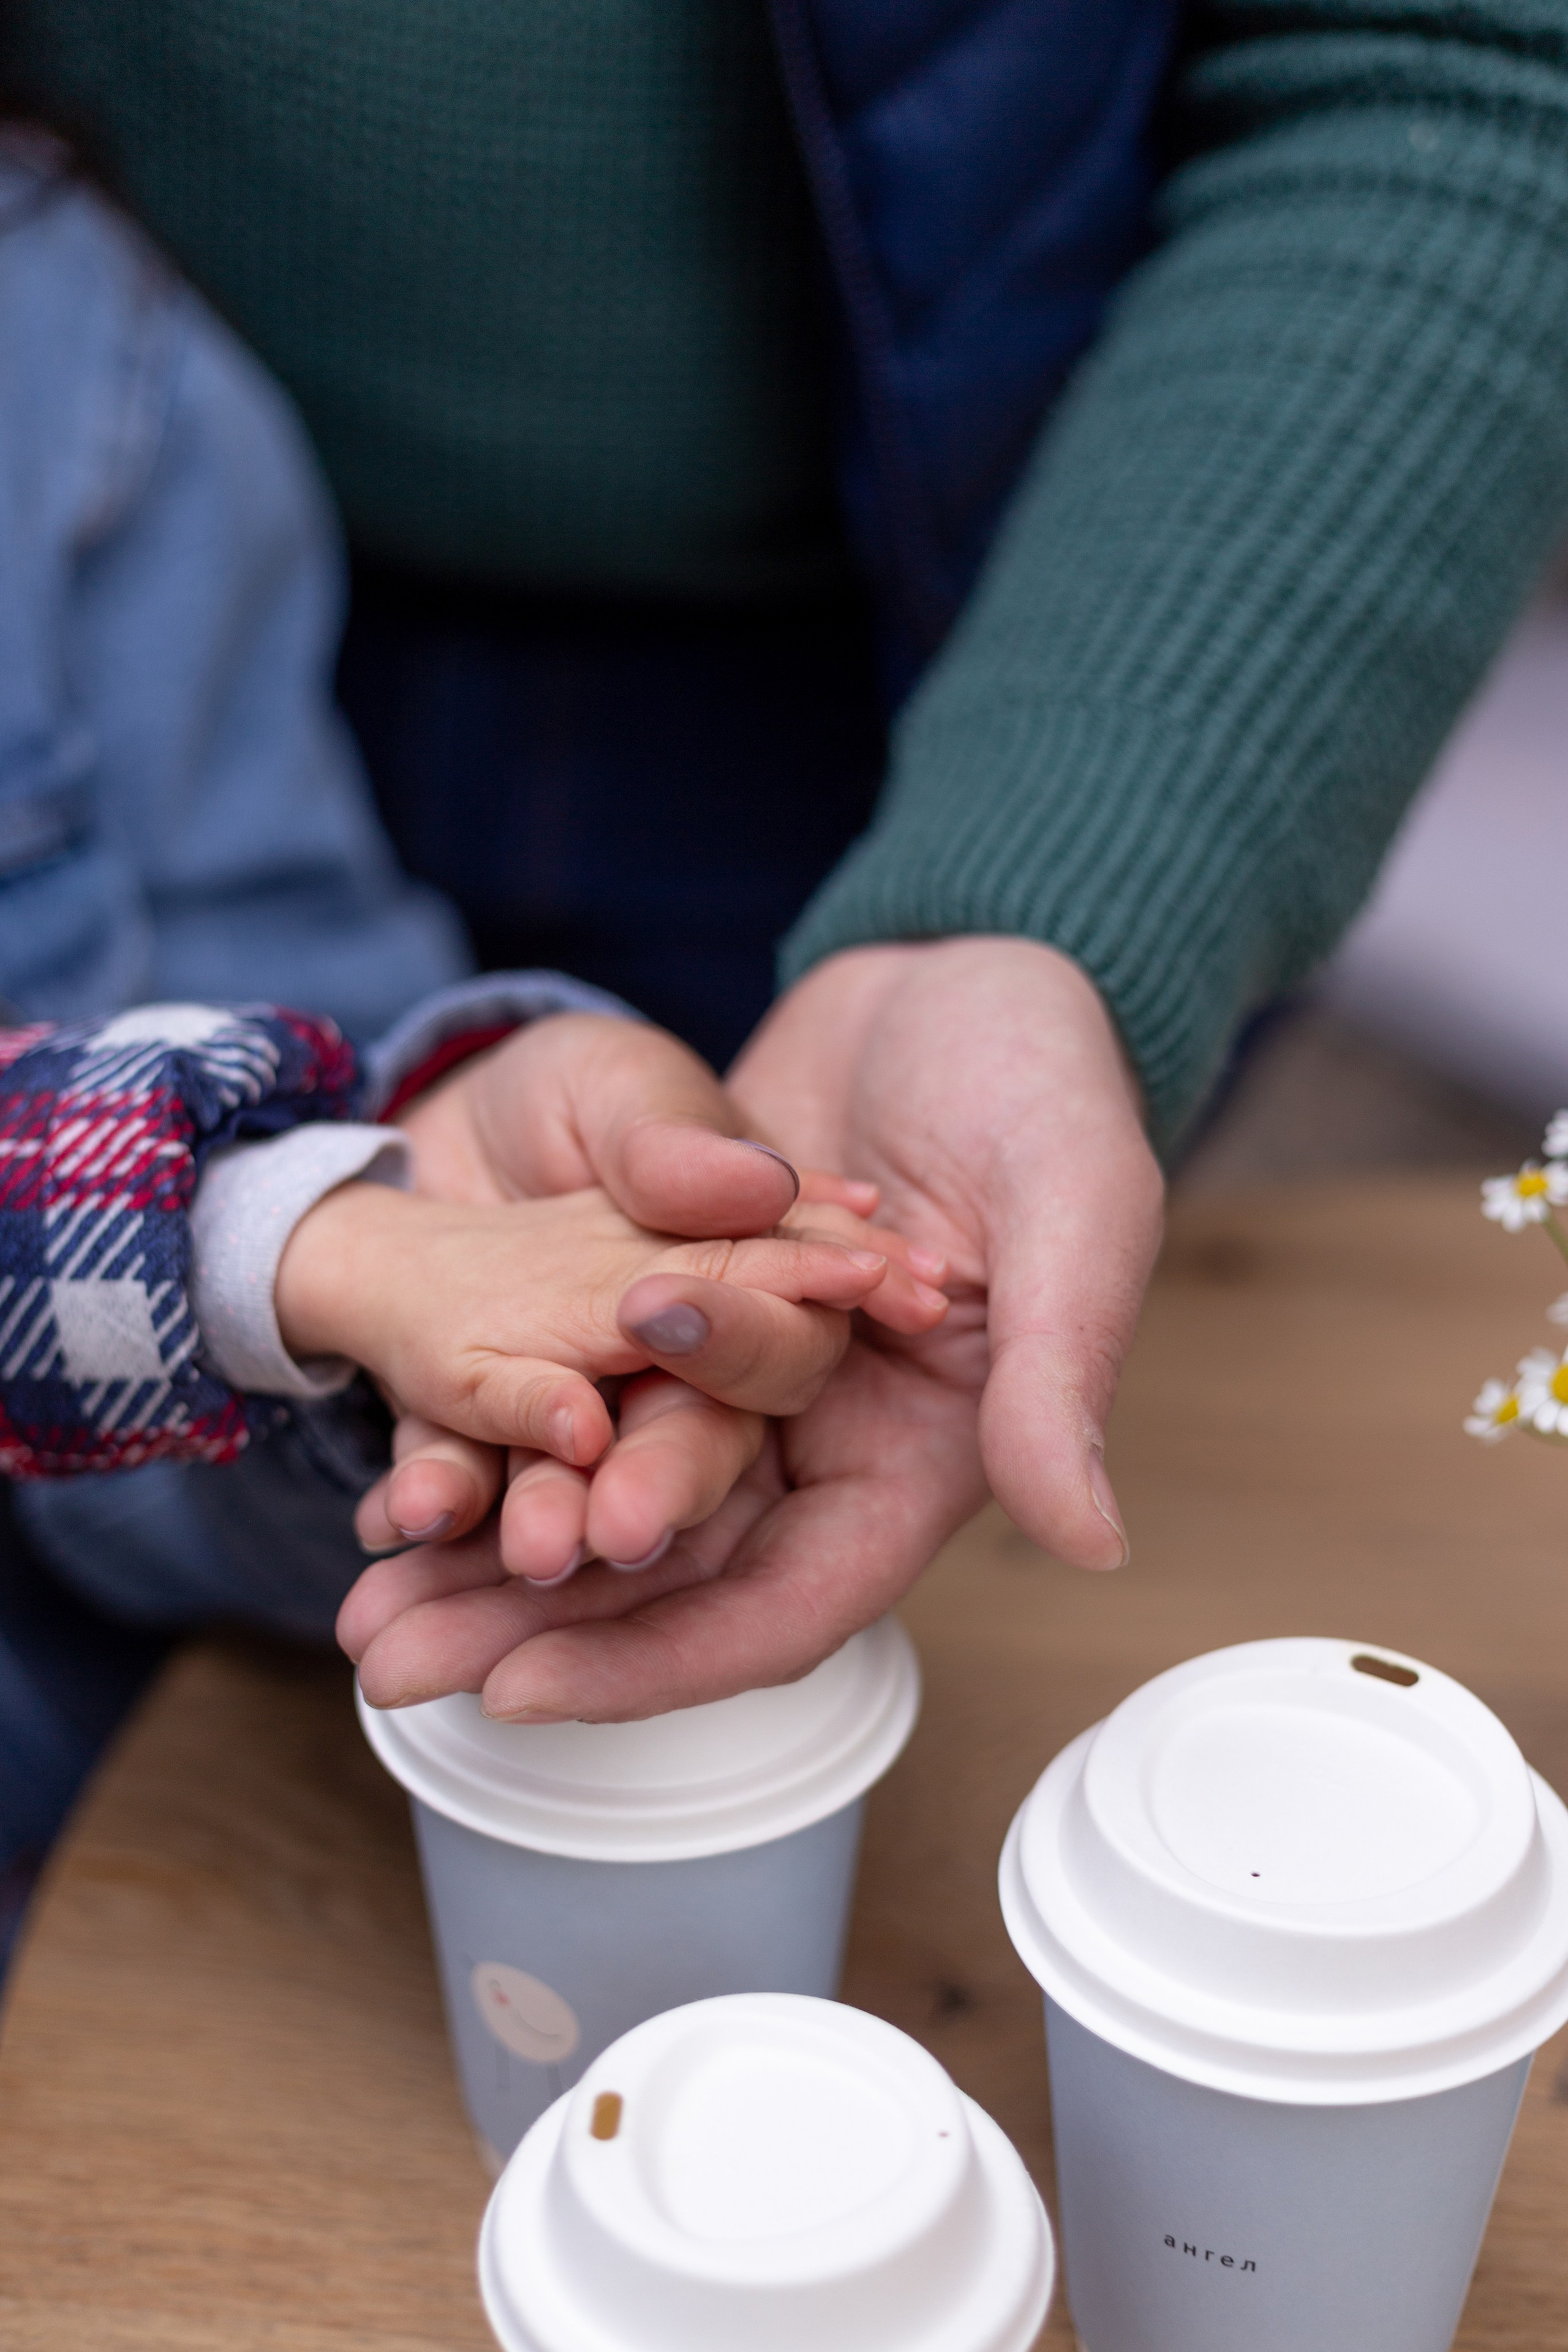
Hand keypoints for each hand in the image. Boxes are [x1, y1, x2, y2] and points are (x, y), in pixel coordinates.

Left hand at [341, 938, 1162, 1715]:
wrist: (957, 971)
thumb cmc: (1044, 1082)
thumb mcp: (1075, 1211)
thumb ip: (1061, 1373)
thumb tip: (1088, 1537)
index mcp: (920, 1460)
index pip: (783, 1605)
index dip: (659, 1662)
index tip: (521, 1691)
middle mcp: (820, 1446)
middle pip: (667, 1577)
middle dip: (531, 1621)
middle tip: (390, 1652)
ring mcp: (740, 1385)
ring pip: (603, 1500)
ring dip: (489, 1555)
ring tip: (367, 1595)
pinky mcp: (676, 1315)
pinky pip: (576, 1397)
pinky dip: (496, 1438)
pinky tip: (399, 1476)